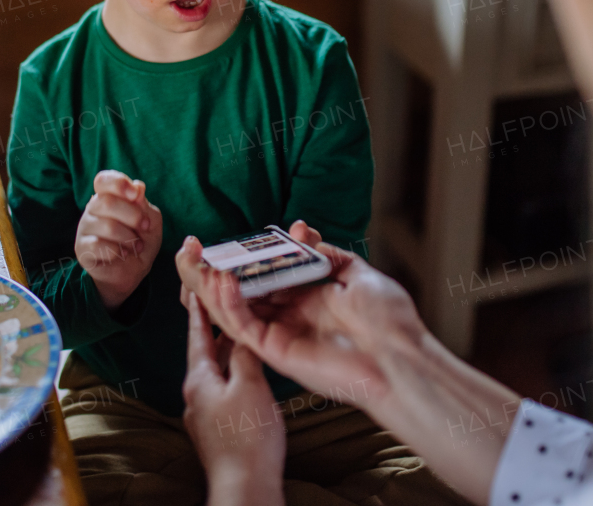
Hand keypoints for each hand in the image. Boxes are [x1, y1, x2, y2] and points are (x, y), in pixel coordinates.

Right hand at [76, 170, 162, 310]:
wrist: (133, 270)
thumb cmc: (141, 240)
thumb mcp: (150, 221)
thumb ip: (143, 205)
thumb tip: (138, 186)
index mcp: (108, 196)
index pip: (103, 180)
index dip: (118, 183)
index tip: (135, 194)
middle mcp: (93, 208)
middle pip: (106, 202)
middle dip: (133, 216)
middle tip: (145, 227)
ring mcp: (85, 228)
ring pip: (106, 226)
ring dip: (128, 238)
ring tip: (136, 246)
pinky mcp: (82, 248)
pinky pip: (98, 245)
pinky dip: (117, 251)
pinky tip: (122, 254)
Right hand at [178, 222, 520, 505]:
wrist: (401, 356)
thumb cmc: (388, 320)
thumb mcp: (358, 273)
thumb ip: (326, 254)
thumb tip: (303, 236)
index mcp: (305, 298)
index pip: (262, 274)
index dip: (242, 257)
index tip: (230, 237)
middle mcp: (287, 315)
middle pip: (237, 293)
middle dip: (210, 270)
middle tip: (191, 247)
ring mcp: (279, 334)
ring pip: (231, 310)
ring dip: (210, 285)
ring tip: (195, 260)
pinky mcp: (276, 351)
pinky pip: (244, 327)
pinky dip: (229, 304)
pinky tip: (223, 280)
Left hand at [182, 293, 285, 505]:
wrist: (245, 489)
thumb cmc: (248, 438)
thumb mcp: (250, 385)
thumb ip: (243, 355)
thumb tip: (239, 332)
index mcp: (199, 379)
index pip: (197, 333)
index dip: (199, 308)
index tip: (196, 284)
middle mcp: (195, 394)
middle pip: (204, 351)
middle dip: (214, 327)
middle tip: (221, 301)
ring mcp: (205, 414)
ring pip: (215, 371)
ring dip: (225, 350)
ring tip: (239, 331)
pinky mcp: (218, 429)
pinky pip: (223, 390)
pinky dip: (232, 372)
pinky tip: (246, 373)